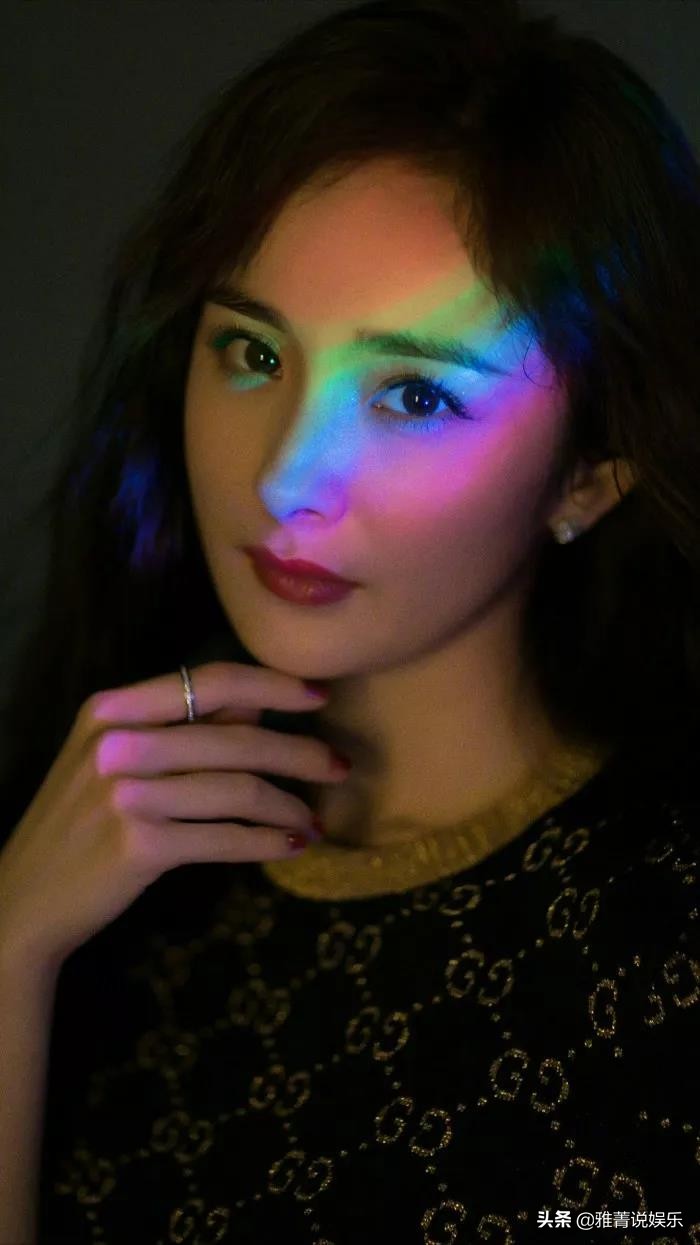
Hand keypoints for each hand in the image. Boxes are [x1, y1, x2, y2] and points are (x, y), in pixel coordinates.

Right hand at [0, 662, 347, 972]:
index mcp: (111, 709)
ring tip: (315, 818)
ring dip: (290, 805)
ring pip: (239, 790)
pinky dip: (267, 841)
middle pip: (236, 738)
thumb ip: (180, 728)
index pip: (208, 680)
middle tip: (339, 765)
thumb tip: (260, 706)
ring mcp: (126, 795)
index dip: (272, 684)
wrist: (26, 898)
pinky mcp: (139, 846)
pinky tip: (292, 844)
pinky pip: (226, 838)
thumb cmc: (79, 823)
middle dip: (299, 752)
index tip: (319, 696)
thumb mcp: (113, 759)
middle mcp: (117, 743)